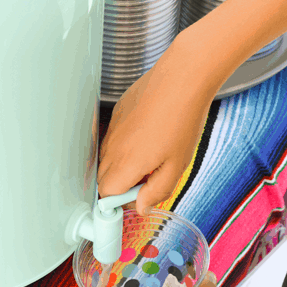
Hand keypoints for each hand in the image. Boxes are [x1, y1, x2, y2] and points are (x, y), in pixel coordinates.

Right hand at [97, 33, 215, 215]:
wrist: (182, 79)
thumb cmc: (183, 120)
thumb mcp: (177, 166)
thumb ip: (157, 192)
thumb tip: (142, 207)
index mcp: (127, 164)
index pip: (107, 194)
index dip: (121, 201)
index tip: (138, 197)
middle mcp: (113, 147)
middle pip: (103, 179)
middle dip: (121, 185)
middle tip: (148, 178)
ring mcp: (113, 129)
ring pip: (106, 159)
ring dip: (122, 166)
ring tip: (151, 156)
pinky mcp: (117, 113)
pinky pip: (112, 139)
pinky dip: (124, 146)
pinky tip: (148, 136)